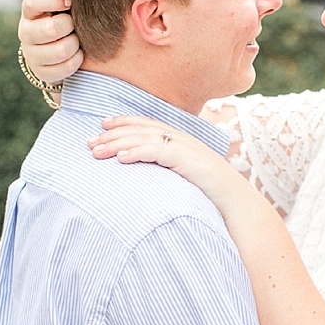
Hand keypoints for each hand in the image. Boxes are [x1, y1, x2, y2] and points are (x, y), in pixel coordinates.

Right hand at [19, 0, 82, 83]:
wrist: (56, 49)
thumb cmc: (58, 14)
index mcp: (29, 11)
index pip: (32, 1)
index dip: (52, 1)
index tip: (69, 1)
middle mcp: (26, 32)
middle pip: (51, 28)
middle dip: (69, 26)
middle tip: (73, 24)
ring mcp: (33, 54)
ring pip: (61, 49)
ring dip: (75, 45)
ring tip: (75, 39)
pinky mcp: (42, 73)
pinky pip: (65, 67)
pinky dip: (75, 61)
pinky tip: (75, 55)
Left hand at [89, 115, 245, 205]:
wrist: (235, 202)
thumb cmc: (208, 194)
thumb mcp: (182, 176)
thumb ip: (165, 168)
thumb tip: (142, 171)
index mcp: (180, 140)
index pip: (146, 125)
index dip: (124, 122)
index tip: (102, 125)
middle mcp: (181, 138)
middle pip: (140, 130)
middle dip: (112, 134)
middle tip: (89, 142)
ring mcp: (185, 147)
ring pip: (144, 138)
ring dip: (118, 143)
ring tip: (97, 151)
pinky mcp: (187, 159)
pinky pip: (158, 152)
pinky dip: (137, 152)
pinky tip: (120, 158)